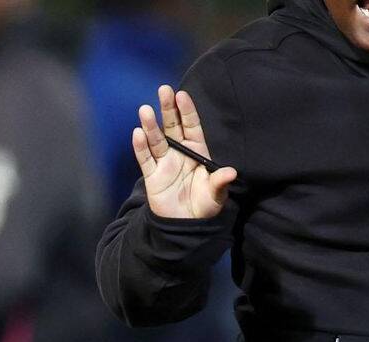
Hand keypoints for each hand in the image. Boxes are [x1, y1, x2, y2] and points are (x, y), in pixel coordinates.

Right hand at [133, 85, 237, 218]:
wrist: (185, 225)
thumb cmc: (204, 206)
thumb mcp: (215, 194)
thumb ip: (220, 182)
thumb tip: (231, 172)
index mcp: (196, 151)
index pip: (191, 126)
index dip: (186, 111)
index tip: (182, 95)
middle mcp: (179, 152)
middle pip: (172, 126)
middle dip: (167, 109)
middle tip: (163, 90)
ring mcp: (164, 162)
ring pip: (156, 139)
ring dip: (150, 125)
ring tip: (145, 110)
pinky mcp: (152, 175)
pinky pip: (145, 158)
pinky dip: (141, 146)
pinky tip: (138, 133)